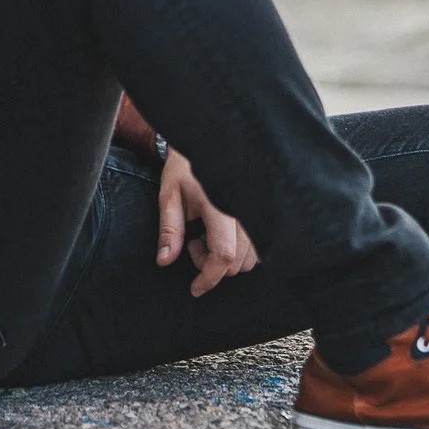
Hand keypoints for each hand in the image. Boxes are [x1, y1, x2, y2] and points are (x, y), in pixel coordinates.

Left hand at [155, 150, 259, 297]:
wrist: (210, 141)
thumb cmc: (187, 166)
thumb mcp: (170, 195)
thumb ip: (169, 229)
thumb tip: (165, 260)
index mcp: (221, 205)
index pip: (224, 254)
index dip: (209, 277)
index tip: (196, 288)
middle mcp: (246, 209)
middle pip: (239, 262)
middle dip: (213, 266)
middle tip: (193, 242)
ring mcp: (258, 211)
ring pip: (252, 258)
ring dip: (228, 258)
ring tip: (208, 234)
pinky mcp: (263, 212)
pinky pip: (260, 246)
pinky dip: (242, 250)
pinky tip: (225, 233)